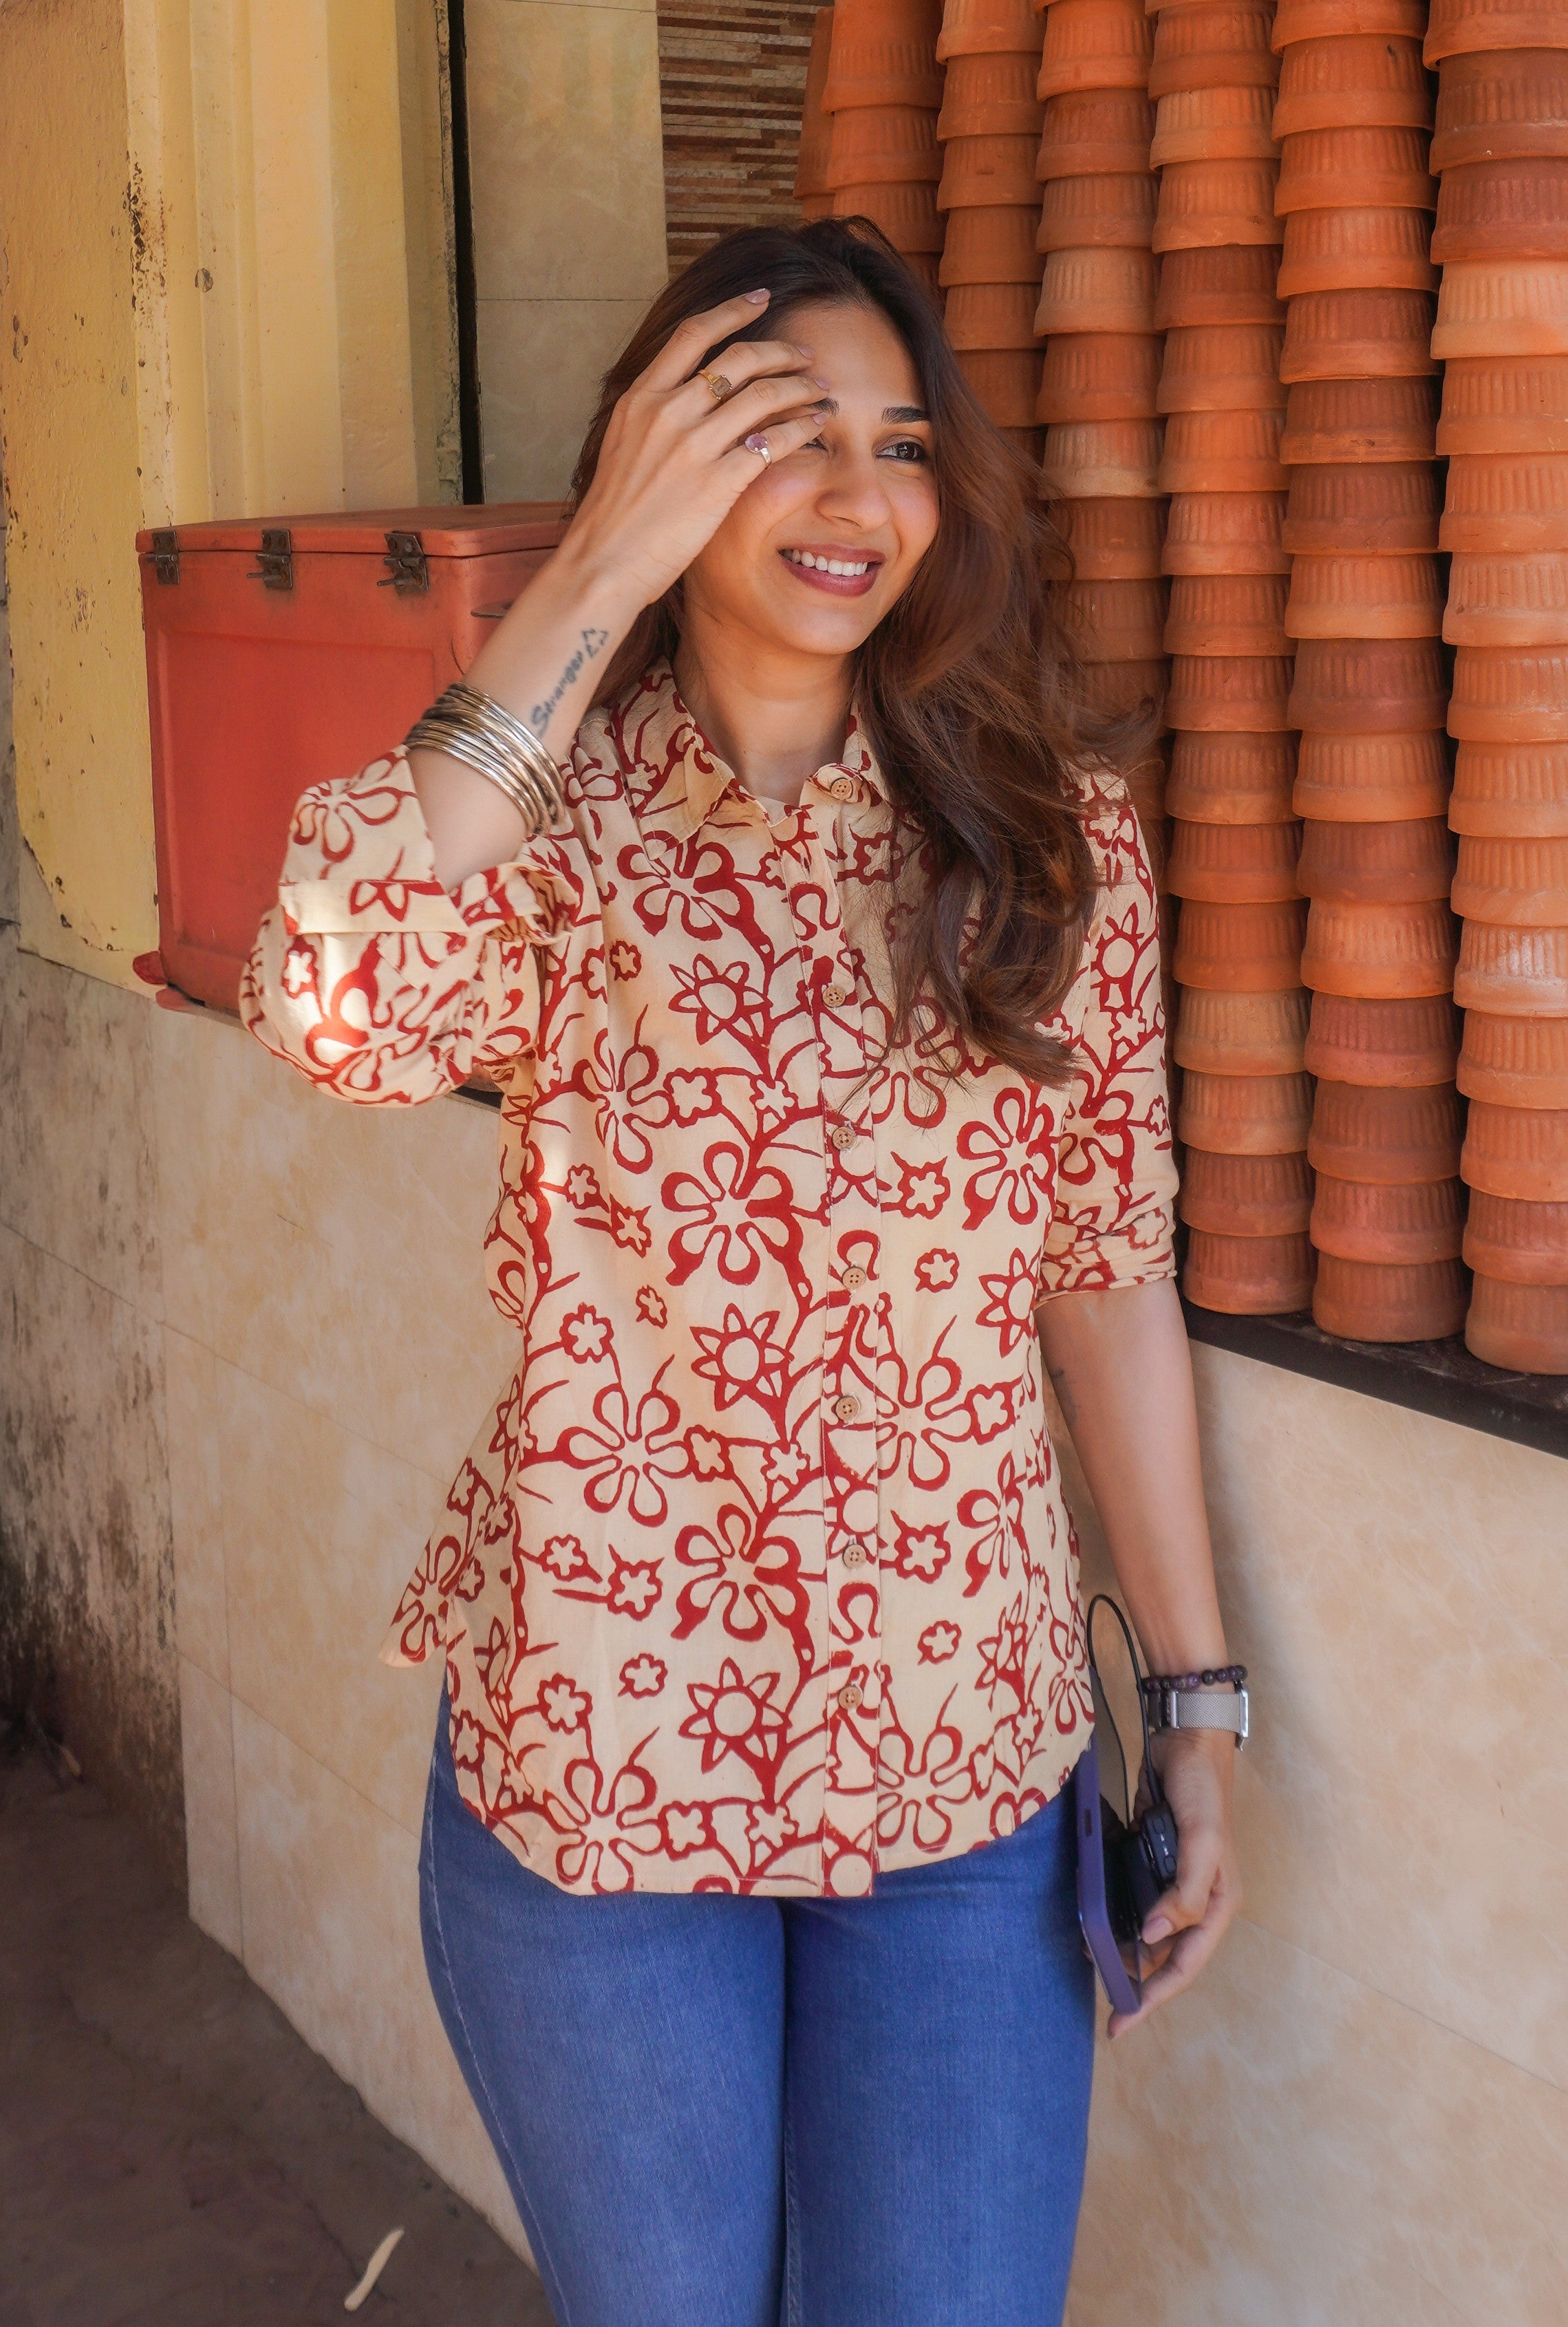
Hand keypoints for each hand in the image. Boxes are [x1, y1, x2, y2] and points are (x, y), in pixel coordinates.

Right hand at [561, 290, 831, 614]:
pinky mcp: (716, 483)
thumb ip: (653, 419)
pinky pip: (772, 443)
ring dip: (801, 387)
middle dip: (782, 351)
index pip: (692, 335)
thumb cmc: (613, 518)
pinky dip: (801, 428)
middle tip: (807, 355)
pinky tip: (817, 426)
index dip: (732, 311)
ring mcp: (692, 446)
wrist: (601, 564)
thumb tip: (685, 403)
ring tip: (822, 390)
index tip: (761, 299)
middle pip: (739, 359)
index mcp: (641, 399)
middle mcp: (667, 412)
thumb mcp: (623, 449)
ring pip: (763, 396)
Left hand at [1107, 1728, 1241, 2040]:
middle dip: (1138, 1985)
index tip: (1123, 2020)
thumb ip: (1185, 1892)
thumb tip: (1155, 1936)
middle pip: (1166, 1957)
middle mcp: (1198, 1901)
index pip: (1184, 1964)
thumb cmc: (1203, 1791)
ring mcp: (1174, 1883)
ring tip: (1091, 1964)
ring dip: (1124, 1952)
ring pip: (1148, 1934)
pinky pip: (1134, 1904)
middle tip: (1106, 2013)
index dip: (1155, 1996)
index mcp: (1217, 1904)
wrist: (1186, 1743)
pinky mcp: (1153, 1863)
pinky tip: (1094, 1926)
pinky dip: (1117, 1919)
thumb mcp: (1202, 1841)